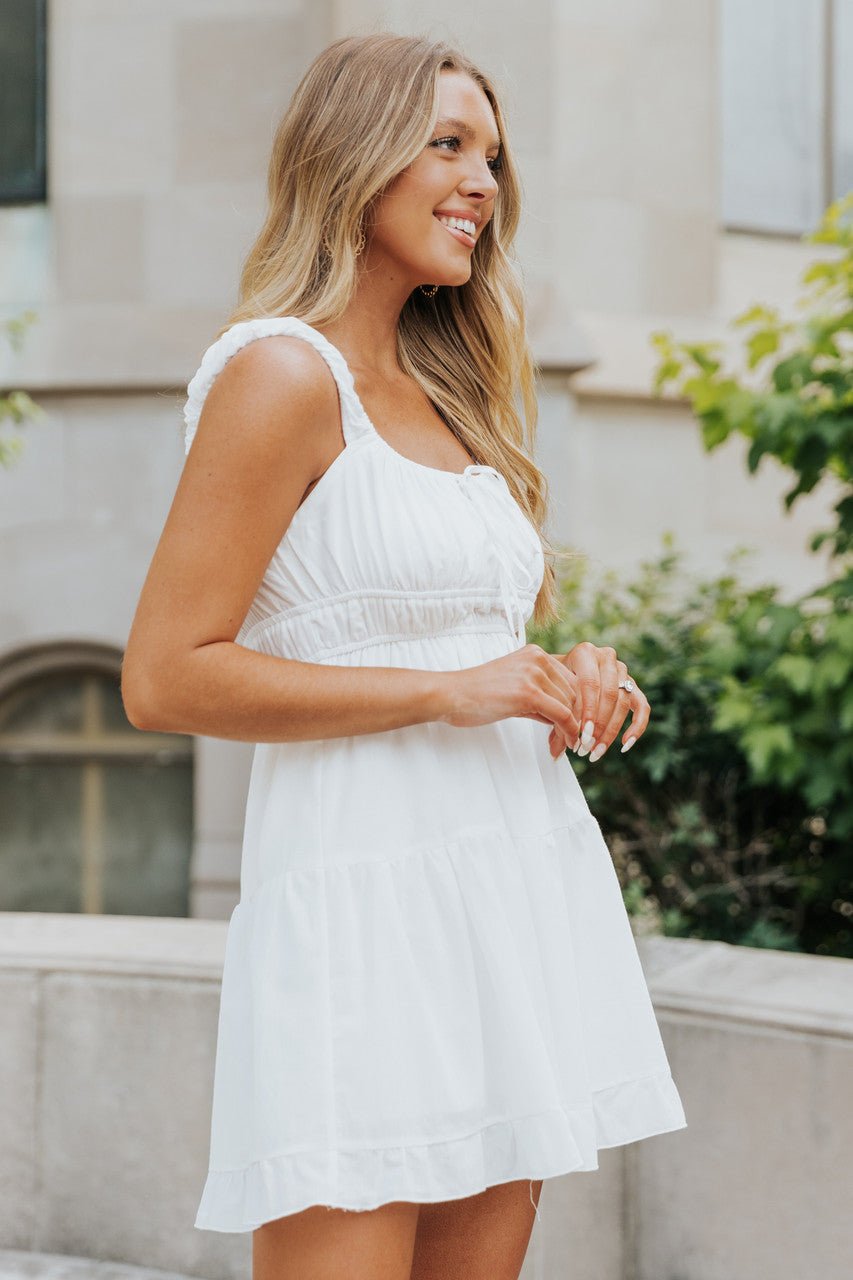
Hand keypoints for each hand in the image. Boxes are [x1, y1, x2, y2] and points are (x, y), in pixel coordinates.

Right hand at [441, 644, 580, 749]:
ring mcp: (534, 674)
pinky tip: (568, 744)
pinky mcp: (529, 692)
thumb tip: (566, 718)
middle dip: (575, 719)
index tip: (573, 727)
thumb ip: (541, 696)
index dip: (576, 706)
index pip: (571, 680)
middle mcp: (538, 659)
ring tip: (564, 746)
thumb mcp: (515, 687)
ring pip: (571, 705)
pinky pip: (563, 715)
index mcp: (535, 654)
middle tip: (570, 742)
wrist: (451, 695)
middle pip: (574, 693)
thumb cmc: (477, 695)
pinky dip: (570, 732)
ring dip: (572, 729)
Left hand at [547, 642, 649, 760]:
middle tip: (587, 748)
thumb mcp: (554, 695)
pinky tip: (624, 745)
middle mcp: (607, 658)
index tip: (583, 735)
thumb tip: (556, 753)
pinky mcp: (633, 685)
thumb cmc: (555, 683)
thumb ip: (557, 718)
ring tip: (597, 752)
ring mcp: (622, 670)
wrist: (562, 670)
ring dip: (611, 731)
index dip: (588, 712)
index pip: (591, 684)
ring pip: (624, 703)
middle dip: (600, 725)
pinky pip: (642, 707)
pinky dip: (636, 727)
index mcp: (585, 653)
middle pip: (610, 695)